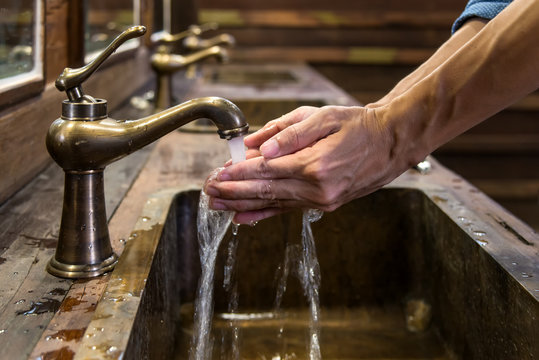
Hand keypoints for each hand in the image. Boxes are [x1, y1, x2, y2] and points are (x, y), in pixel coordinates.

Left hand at [204, 105, 407, 223]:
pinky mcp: (324, 205)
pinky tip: (243, 218)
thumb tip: (257, 147)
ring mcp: (321, 200)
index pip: (266, 170)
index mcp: (315, 163)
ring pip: (273, 203)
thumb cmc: (357, 125)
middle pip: (265, 190)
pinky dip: (263, 214)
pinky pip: (287, 210)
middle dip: (233, 190)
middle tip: (208, 190)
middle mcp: (317, 188)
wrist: (389, 143)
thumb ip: (288, 133)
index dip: (238, 172)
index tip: (217, 173)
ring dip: (242, 203)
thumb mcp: (324, 117)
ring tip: (217, 204)